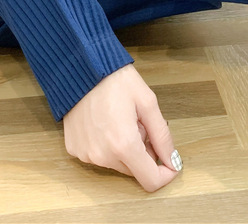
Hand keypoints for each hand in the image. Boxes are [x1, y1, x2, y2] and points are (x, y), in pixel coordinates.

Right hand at [62, 63, 182, 191]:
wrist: (82, 67)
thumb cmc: (114, 80)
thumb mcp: (147, 102)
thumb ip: (162, 135)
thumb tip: (172, 160)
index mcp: (124, 145)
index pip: (150, 181)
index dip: (165, 173)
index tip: (170, 161)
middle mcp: (102, 156)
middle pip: (134, 170)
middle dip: (143, 152)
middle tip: (139, 124)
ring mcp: (86, 154)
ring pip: (117, 163)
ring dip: (124, 148)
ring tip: (120, 119)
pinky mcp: (75, 149)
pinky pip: (98, 155)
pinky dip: (106, 145)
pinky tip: (104, 122)